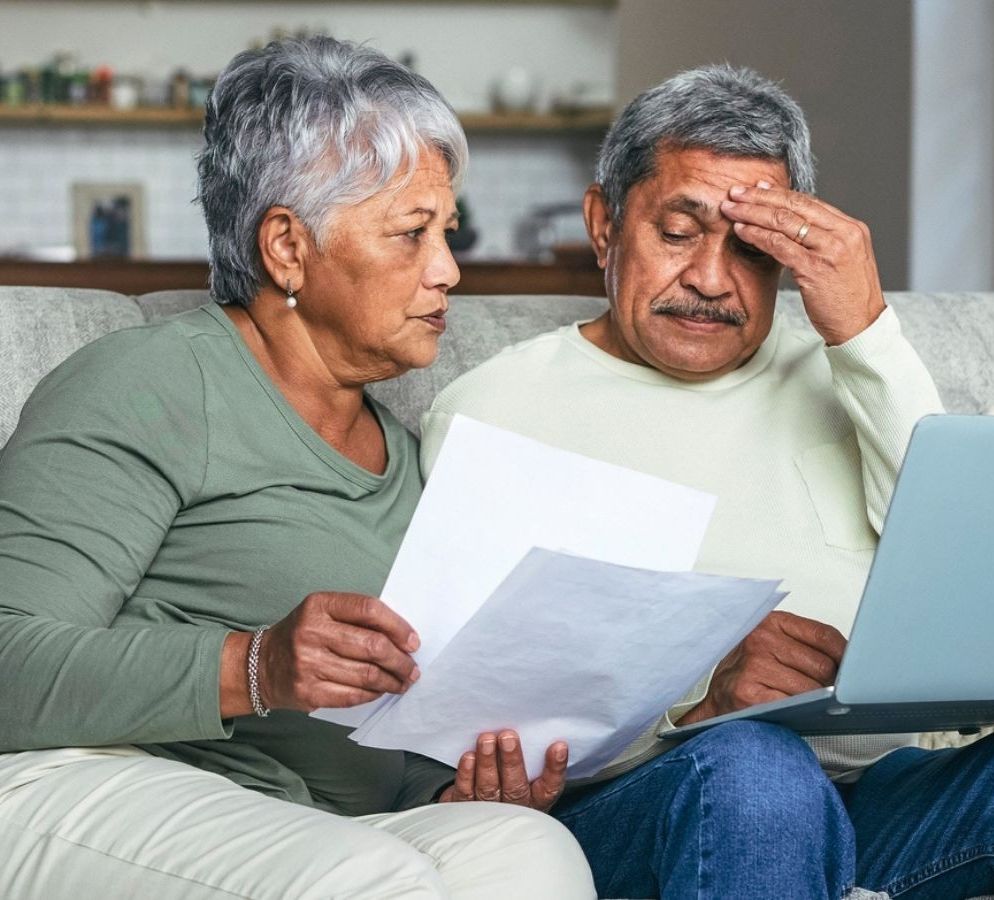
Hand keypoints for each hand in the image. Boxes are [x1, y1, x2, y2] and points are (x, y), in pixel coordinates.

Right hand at [257, 591, 420, 711]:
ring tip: (403, 682)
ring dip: (392, 680)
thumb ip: (357, 618)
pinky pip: (353, 695)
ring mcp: (308, 663)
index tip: (413, 641)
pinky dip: (373, 694)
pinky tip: (381, 690)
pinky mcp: (308, 692)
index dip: (397, 626)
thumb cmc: (303, 635)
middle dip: (400, 660)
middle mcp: (311, 632)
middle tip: (412, 668)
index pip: (369, 610)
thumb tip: (402, 637)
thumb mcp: (323, 613)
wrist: (261, 665)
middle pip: (372, 645)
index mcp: (319, 605)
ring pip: (366, 674)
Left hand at [437, 730, 567, 811]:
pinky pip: (466, 793)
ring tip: (487, 740)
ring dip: (488, 763)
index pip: (550, 786)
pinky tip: (469, 757)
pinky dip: (467, 775)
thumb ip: (532, 755)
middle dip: (512, 761)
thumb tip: (530, 724)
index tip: (558, 746)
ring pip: (489, 788)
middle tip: (508, 736)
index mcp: (536, 799)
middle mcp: (515, 807)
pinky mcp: (466, 808)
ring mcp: (490, 810)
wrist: (481, 812)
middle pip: (515, 787)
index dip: (555, 767)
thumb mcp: (528, 774)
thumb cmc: (510, 780)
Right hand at [680, 611, 846, 725]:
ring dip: (818, 701)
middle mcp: (760, 640)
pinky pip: (794, 705)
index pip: (824, 635)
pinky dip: (800, 712)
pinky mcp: (748, 693)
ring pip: (812, 689)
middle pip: (823, 665)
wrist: (717, 700)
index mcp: (769, 621)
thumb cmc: (749, 673)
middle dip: (832, 684)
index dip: (846, 655)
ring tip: (809, 703)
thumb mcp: (774, 646)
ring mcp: (753, 666)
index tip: (855, 669)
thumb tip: (851, 660)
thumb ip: (805, 646)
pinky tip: (796, 712)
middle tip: (828, 693)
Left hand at [720, 183, 885, 344]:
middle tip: (735, 192)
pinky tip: (741, 231)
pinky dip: (757, 235)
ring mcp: (830, 249)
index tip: (757, 187)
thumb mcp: (842, 261)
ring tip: (731, 209)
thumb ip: (823, 242)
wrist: (862, 326)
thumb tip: (795, 227)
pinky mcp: (815, 268)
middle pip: (794, 206)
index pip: (809, 202)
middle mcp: (843, 233)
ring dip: (752, 213)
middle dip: (760, 197)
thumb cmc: (848, 299)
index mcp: (851, 228)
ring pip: (784, 221)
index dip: (779, 193)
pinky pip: (779, 245)